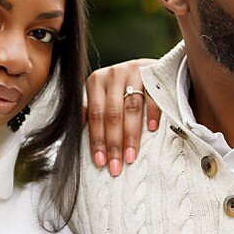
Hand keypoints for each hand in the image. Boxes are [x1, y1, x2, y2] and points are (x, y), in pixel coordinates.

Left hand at [85, 59, 160, 176]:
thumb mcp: (104, 94)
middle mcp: (112, 75)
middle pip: (112, 114)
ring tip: (131, 156)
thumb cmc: (123, 87)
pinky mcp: (152, 72)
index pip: (95, 116)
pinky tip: (152, 130)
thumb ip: (94, 110)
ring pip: (131, 108)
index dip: (97, 140)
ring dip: (131, 136)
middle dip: (113, 143)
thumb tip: (81, 135)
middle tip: (116, 166)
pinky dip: (152, 113)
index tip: (101, 162)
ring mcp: (133, 72)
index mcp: (96, 82)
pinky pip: (152, 96)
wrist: (148, 67)